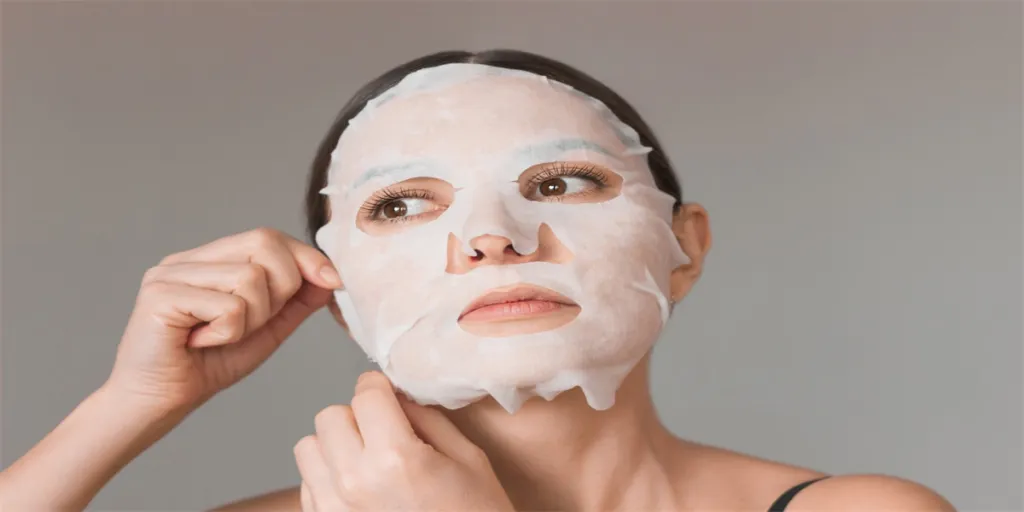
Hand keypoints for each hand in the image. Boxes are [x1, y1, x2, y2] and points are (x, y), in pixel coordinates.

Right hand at [105, 228, 341, 414]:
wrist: (157, 404)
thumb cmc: (206, 366)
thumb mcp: (264, 331)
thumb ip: (294, 303)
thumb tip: (329, 276)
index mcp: (210, 260)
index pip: (268, 237)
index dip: (305, 256)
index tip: (333, 281)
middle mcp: (188, 259)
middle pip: (263, 243)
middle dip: (281, 288)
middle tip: (254, 324)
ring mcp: (170, 272)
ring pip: (250, 278)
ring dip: (251, 319)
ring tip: (220, 337)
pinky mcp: (160, 294)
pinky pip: (228, 306)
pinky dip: (227, 333)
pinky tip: (200, 343)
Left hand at [294, 372, 514, 511]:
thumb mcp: (468, 459)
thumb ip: (427, 419)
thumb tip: (397, 396)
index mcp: (395, 459)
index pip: (365, 394)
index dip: (379, 386)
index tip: (388, 392)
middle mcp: (355, 483)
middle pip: (330, 416)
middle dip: (356, 415)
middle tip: (384, 431)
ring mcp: (334, 510)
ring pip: (309, 448)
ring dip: (335, 446)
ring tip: (368, 460)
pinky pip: (308, 484)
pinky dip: (328, 477)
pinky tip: (362, 489)